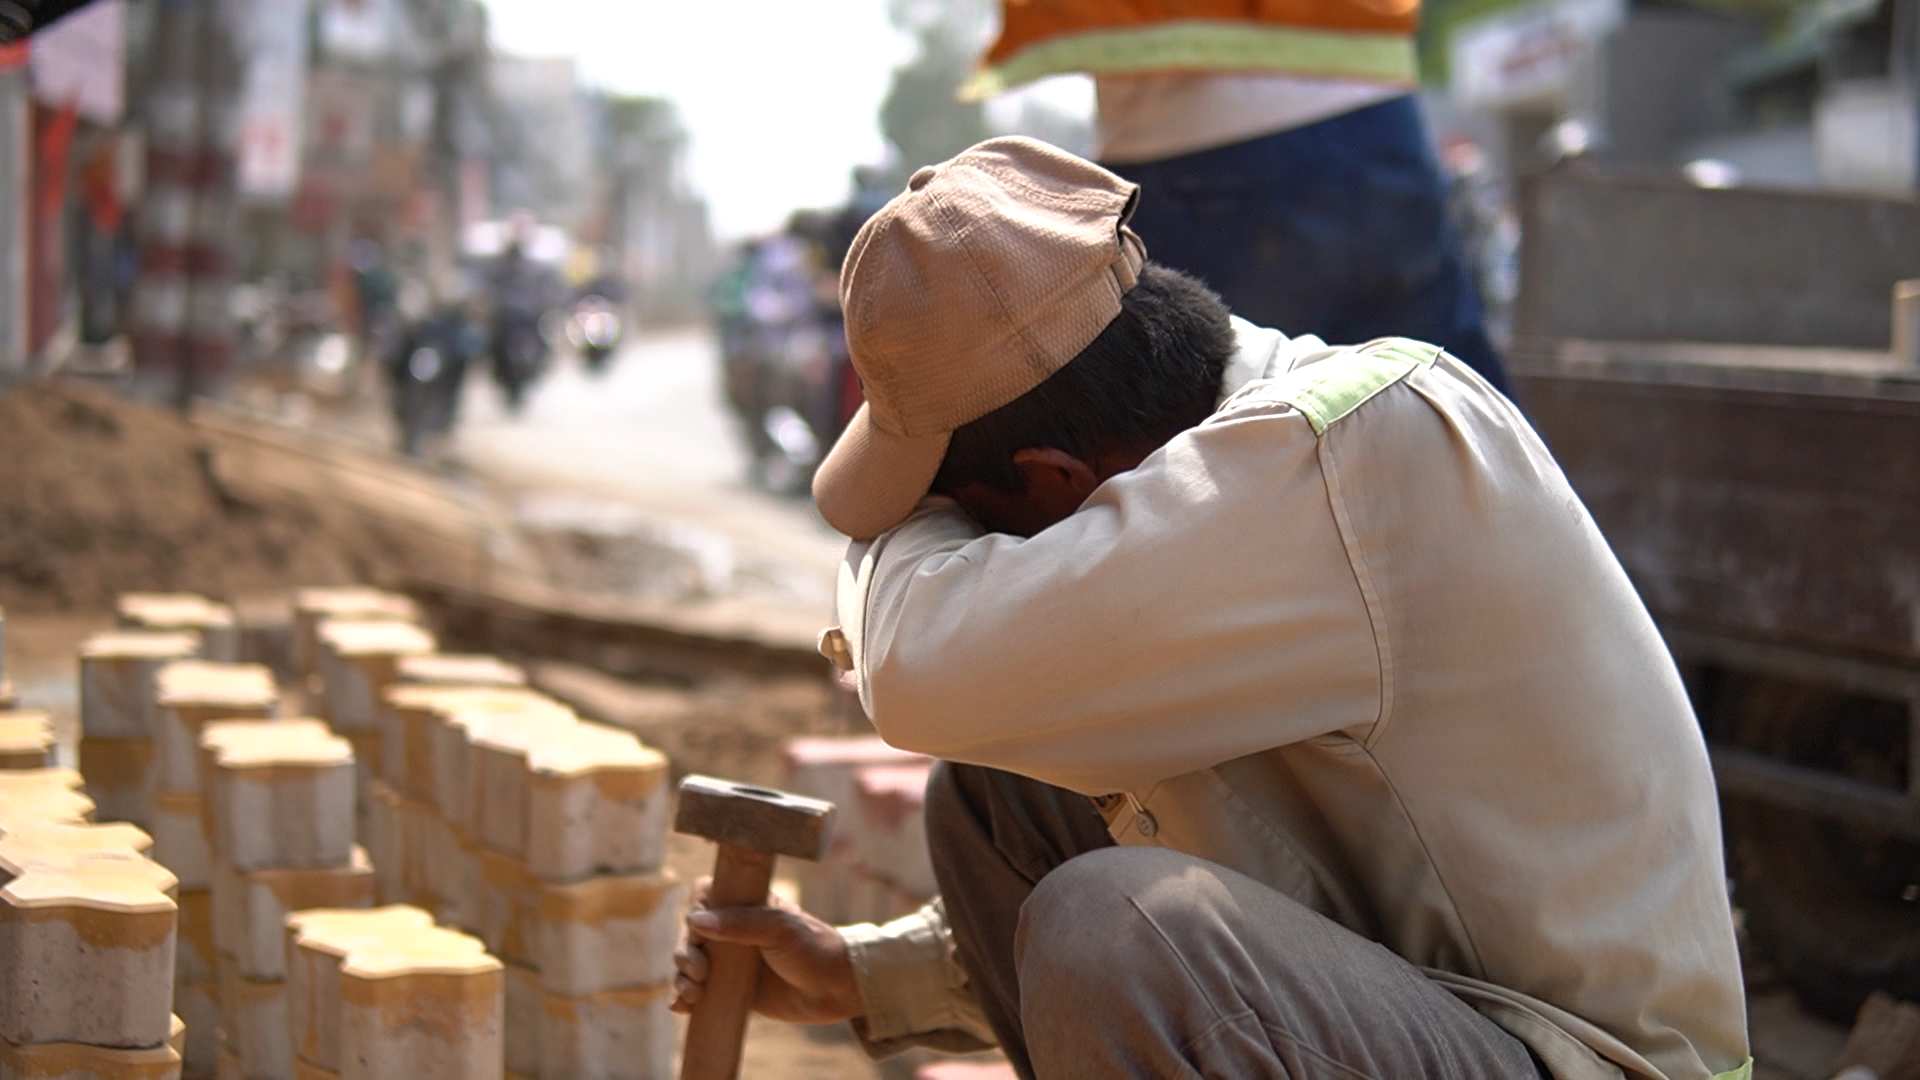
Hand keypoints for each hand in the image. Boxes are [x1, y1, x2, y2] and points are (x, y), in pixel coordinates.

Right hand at [672, 877, 864, 1024]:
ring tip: (692, 995)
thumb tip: (696, 921)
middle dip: (685, 952)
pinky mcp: (731, 989)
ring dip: (682, 978)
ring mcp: (730, 961)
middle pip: (690, 934)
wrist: (837, 989)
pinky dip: (685, 998)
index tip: (698, 932)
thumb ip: (741, 924)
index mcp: (746, 905)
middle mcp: (733, 930)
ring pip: (690, 963)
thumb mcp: (781, 930)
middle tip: (701, 972)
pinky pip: (700, 991)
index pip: (704, 897)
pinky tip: (682, 1007)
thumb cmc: (814, 949)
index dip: (694, 912)